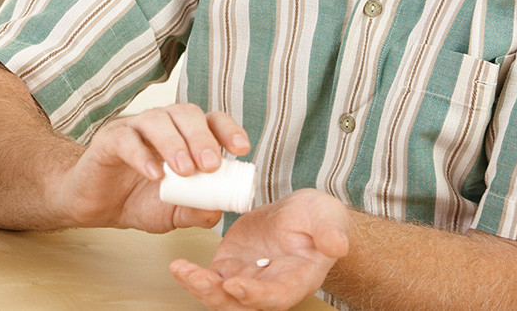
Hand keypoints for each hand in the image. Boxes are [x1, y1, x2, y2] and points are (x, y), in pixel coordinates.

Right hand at [59, 103, 250, 231]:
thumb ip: (196, 211)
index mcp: (185, 135)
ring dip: (174, 143)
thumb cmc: (139, 201)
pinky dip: (142, 155)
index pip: (211, 120)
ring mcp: (135, 128)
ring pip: (158, 120)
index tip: (241, 149)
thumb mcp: (174, 213)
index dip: (228, 130)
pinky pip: (126, 139)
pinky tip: (153, 175)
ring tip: (184, 171)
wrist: (98, 207)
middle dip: (202, 137)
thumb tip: (218, 211)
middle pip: (186, 113)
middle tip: (211, 165)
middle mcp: (162, 124)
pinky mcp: (109, 139)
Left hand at [170, 189, 350, 309]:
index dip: (255, 296)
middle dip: (218, 296)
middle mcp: (269, 287)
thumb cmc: (318, 220)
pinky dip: (191, 275)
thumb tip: (338, 245)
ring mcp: (246, 279)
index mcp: (296, 280)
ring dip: (199, 287)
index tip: (235, 285)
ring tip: (182, 270)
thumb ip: (331, 232)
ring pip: (219, 296)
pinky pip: (207, 278)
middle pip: (241, 305)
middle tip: (200, 279)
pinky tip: (178, 265)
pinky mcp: (229, 266)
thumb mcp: (328, 217)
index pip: (276, 296)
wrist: (301, 215)